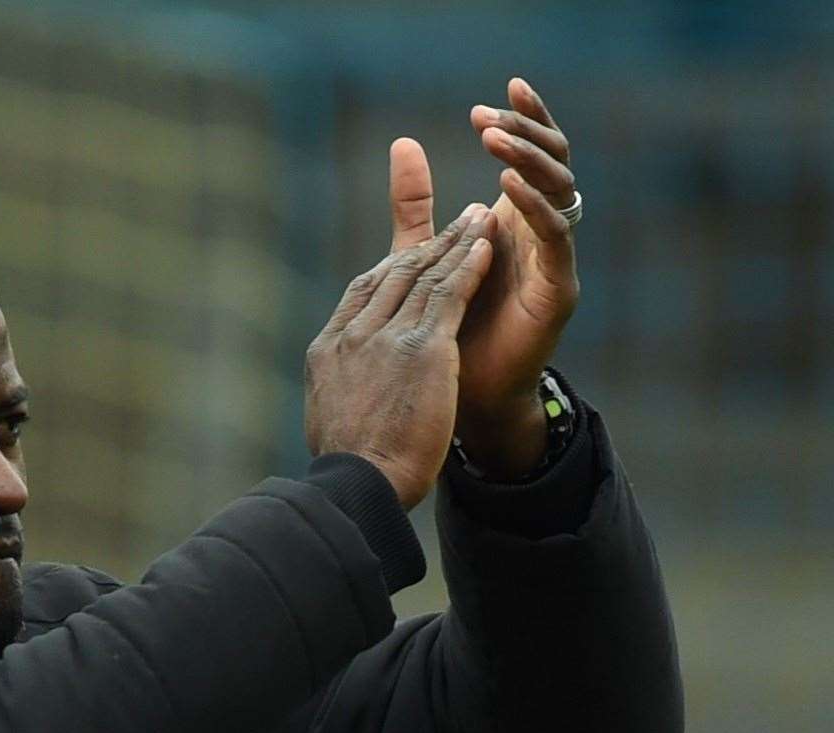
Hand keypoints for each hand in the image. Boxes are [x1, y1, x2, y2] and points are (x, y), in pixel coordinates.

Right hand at [305, 209, 496, 509]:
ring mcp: (386, 338)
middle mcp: (354, 335)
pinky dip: (469, 266)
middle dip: (429, 244)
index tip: (413, 254)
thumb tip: (341, 399)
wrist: (359, 481)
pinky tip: (487, 246)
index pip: (362, 294)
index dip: (391, 269)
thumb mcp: (329, 419)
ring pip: (425, 277)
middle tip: (458, 221)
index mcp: (328, 351)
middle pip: (393, 275)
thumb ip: (340, 393)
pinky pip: (449, 294)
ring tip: (480, 220)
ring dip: (456, 243)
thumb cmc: (348, 468)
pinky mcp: (423, 349)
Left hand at [389, 78, 580, 476]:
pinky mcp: (557, 290)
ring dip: (528, 162)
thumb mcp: (424, 255)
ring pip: (560, 192)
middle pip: (553, 162)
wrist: (461, 401)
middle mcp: (540, 233)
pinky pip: (556, 238)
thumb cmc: (447, 330)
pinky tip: (506, 192)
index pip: (531, 154)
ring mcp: (554, 260)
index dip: (519, 122)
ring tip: (495, 140)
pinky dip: (535, 210)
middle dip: (525, 133)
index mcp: (515, 220)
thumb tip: (402, 142)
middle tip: (490, 117)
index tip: (484, 102)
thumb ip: (417, 204)